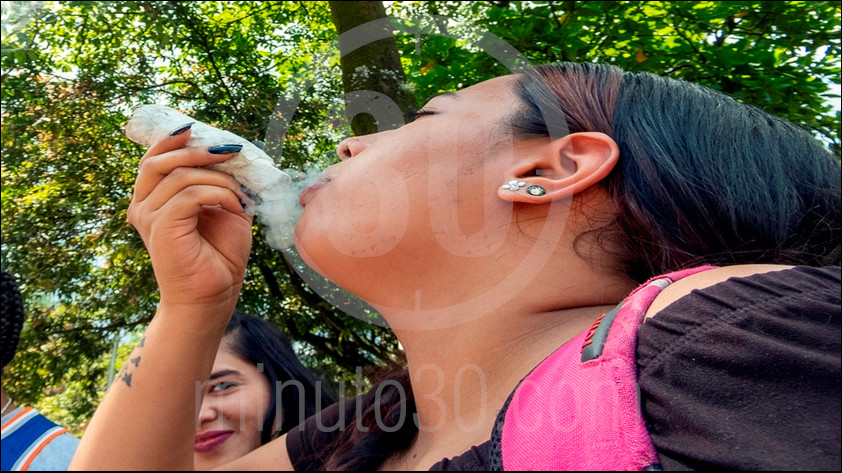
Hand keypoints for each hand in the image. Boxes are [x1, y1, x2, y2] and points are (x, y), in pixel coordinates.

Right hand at [127, 128, 252, 314]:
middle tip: (231, 152)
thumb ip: (217, 182)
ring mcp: (148, 217)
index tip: (194, 129)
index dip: (170, 140)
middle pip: (160, 161)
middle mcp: (142, 206)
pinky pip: (191, 194)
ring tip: (242, 197)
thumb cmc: (218, 256)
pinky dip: (220, 195)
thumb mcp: (223, 209)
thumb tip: (230, 152)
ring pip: (182, 176)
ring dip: (220, 180)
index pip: (152, 159)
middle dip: (197, 151)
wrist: (213, 296)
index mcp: (151, 200)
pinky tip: (237, 209)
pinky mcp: (161, 227)